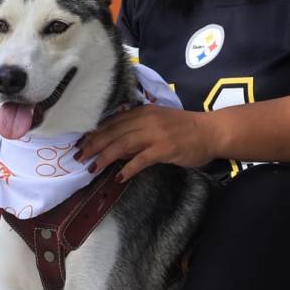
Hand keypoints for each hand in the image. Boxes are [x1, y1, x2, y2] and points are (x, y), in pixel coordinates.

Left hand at [76, 106, 214, 181]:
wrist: (211, 131)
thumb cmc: (184, 128)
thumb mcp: (158, 123)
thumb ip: (137, 130)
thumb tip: (115, 145)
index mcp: (143, 111)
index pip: (112, 121)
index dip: (95, 133)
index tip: (80, 143)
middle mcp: (146, 119)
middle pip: (113, 131)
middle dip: (93, 144)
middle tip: (78, 157)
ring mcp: (156, 134)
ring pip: (123, 143)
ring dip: (105, 156)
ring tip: (92, 167)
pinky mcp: (165, 149)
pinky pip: (141, 159)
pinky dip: (128, 168)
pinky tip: (118, 177)